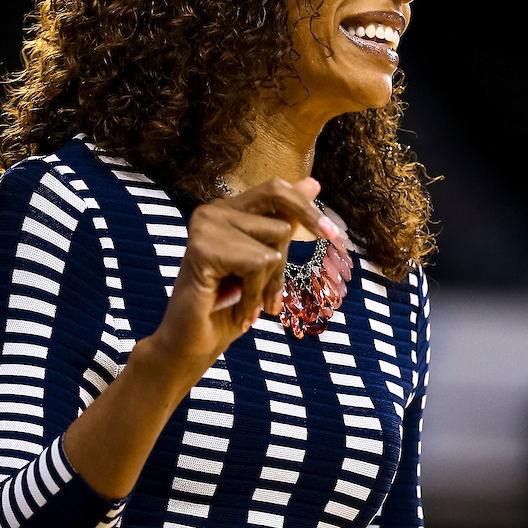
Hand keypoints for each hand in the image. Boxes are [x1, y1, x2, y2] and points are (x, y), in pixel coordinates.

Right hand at [150, 176, 339, 376]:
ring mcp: (206, 225)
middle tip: (274, 297)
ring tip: (248, 304)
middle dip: (285, 262)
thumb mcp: (264, 262)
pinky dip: (254, 295)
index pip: (276, 190)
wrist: (193, 344)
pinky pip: (258, 265)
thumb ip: (283, 222)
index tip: (335, 236)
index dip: (307, 210)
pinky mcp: (203, 247)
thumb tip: (313, 183)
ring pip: (274, 246)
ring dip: (268, 285)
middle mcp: (213, 210)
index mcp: (227, 209)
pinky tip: (238, 309)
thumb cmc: (228, 308)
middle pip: (281, 219)